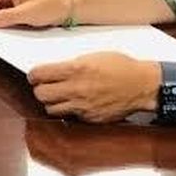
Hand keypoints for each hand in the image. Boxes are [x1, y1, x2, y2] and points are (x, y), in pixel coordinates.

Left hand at [28, 52, 160, 123]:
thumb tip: (56, 71)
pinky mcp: (90, 119)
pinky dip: (69, 111)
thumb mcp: (94, 56)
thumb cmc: (121, 66)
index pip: (40, 74)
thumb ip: (72, 64)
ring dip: (52, 102)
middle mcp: (76, 89)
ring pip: (52, 109)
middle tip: (44, 86)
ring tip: (59, 96)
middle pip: (41, 94)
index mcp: (75, 69)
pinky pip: (71, 116)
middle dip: (39, 89)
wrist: (142, 85)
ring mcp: (83, 106)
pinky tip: (75, 104)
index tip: (34, 75)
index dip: (33, 74)